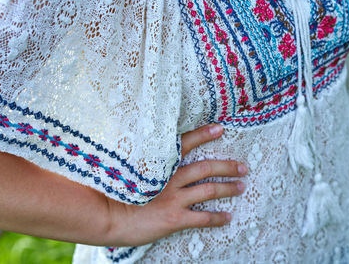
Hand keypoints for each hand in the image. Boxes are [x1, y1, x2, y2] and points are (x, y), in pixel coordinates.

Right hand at [105, 124, 247, 246]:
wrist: (105, 217)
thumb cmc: (113, 192)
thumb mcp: (128, 170)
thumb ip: (144, 162)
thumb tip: (155, 156)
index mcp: (159, 164)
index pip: (185, 144)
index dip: (203, 135)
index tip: (219, 128)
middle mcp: (170, 179)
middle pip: (205, 167)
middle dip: (227, 166)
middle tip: (243, 167)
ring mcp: (174, 199)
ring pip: (209, 190)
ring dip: (228, 188)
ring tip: (241, 186)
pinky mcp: (174, 219)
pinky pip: (202, 218)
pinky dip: (218, 218)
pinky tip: (228, 218)